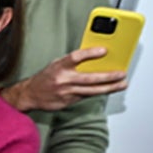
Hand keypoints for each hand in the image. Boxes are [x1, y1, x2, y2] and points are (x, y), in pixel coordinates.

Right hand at [4, 48, 127, 111]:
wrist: (30, 95)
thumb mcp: (56, 64)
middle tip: (121, 73)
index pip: (76, 57)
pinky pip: (86, 96)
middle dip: (108, 76)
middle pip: (89, 78)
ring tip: (122, 84)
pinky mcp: (68, 102)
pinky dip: (98, 92)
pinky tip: (108, 89)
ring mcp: (66, 92)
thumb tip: (94, 58)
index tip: (104, 50)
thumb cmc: (46, 77)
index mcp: (59, 66)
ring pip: (91, 90)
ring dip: (109, 87)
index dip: (90, 53)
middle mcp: (63, 80)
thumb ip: (72, 62)